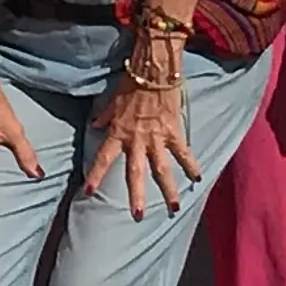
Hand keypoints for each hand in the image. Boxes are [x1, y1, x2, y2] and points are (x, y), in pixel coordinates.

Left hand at [83, 70, 201, 219]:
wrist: (154, 70)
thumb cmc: (131, 83)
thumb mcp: (113, 100)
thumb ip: (104, 115)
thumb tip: (94, 123)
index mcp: (118, 132)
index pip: (103, 158)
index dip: (95, 175)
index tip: (88, 192)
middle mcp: (136, 139)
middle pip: (135, 172)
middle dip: (136, 195)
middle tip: (137, 215)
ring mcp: (156, 137)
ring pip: (162, 169)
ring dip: (168, 189)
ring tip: (174, 207)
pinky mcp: (173, 131)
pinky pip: (183, 152)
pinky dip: (191, 165)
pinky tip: (198, 178)